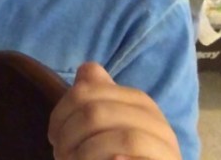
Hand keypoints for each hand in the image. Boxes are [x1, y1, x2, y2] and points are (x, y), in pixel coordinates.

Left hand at [48, 62, 181, 159]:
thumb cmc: (126, 157)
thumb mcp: (109, 125)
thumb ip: (98, 97)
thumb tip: (86, 69)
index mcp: (139, 101)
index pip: (85, 92)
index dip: (61, 114)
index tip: (53, 137)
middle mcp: (156, 121)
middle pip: (96, 113)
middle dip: (69, 136)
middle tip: (60, 155)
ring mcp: (166, 148)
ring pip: (118, 139)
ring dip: (86, 155)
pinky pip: (132, 158)